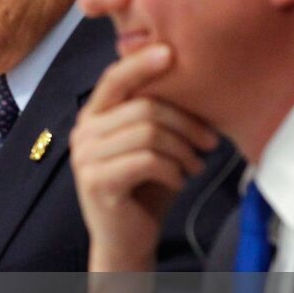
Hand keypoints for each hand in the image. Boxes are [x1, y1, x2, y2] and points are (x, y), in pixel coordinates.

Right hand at [70, 44, 218, 272]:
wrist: (125, 240)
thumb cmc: (143, 188)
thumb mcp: (149, 144)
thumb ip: (154, 114)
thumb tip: (191, 78)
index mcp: (93, 116)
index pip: (114, 78)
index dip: (141, 63)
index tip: (171, 53)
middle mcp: (83, 132)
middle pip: (144, 107)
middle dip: (186, 123)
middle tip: (210, 142)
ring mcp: (85, 157)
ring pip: (149, 133)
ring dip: (183, 150)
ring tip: (195, 165)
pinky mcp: (97, 181)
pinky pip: (147, 161)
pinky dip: (173, 169)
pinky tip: (179, 180)